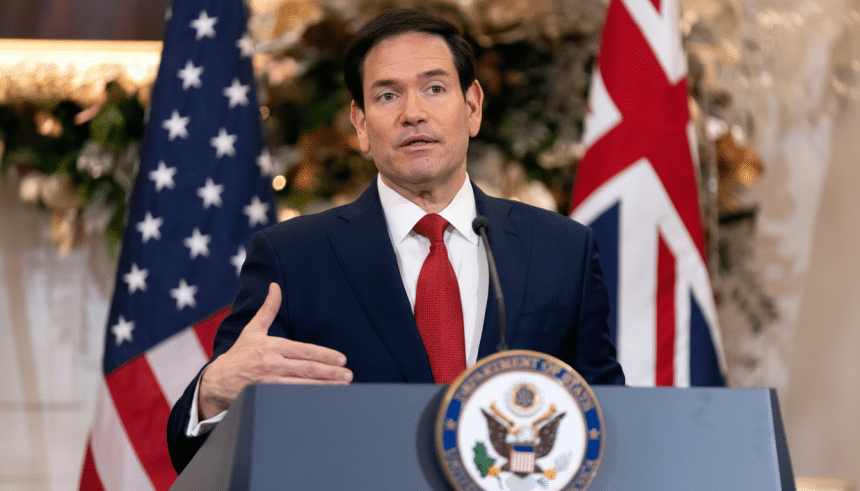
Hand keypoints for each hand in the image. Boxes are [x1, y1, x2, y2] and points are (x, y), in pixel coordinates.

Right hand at [198, 282, 352, 419]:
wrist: (219, 380)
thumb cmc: (239, 354)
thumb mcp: (253, 329)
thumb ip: (269, 309)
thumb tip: (275, 287)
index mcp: (273, 347)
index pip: (305, 351)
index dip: (325, 355)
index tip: (342, 359)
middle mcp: (273, 364)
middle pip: (308, 369)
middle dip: (331, 372)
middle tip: (348, 374)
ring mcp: (271, 382)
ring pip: (304, 385)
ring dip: (326, 386)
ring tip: (344, 385)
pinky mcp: (267, 396)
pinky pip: (293, 397)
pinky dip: (310, 397)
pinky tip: (325, 398)